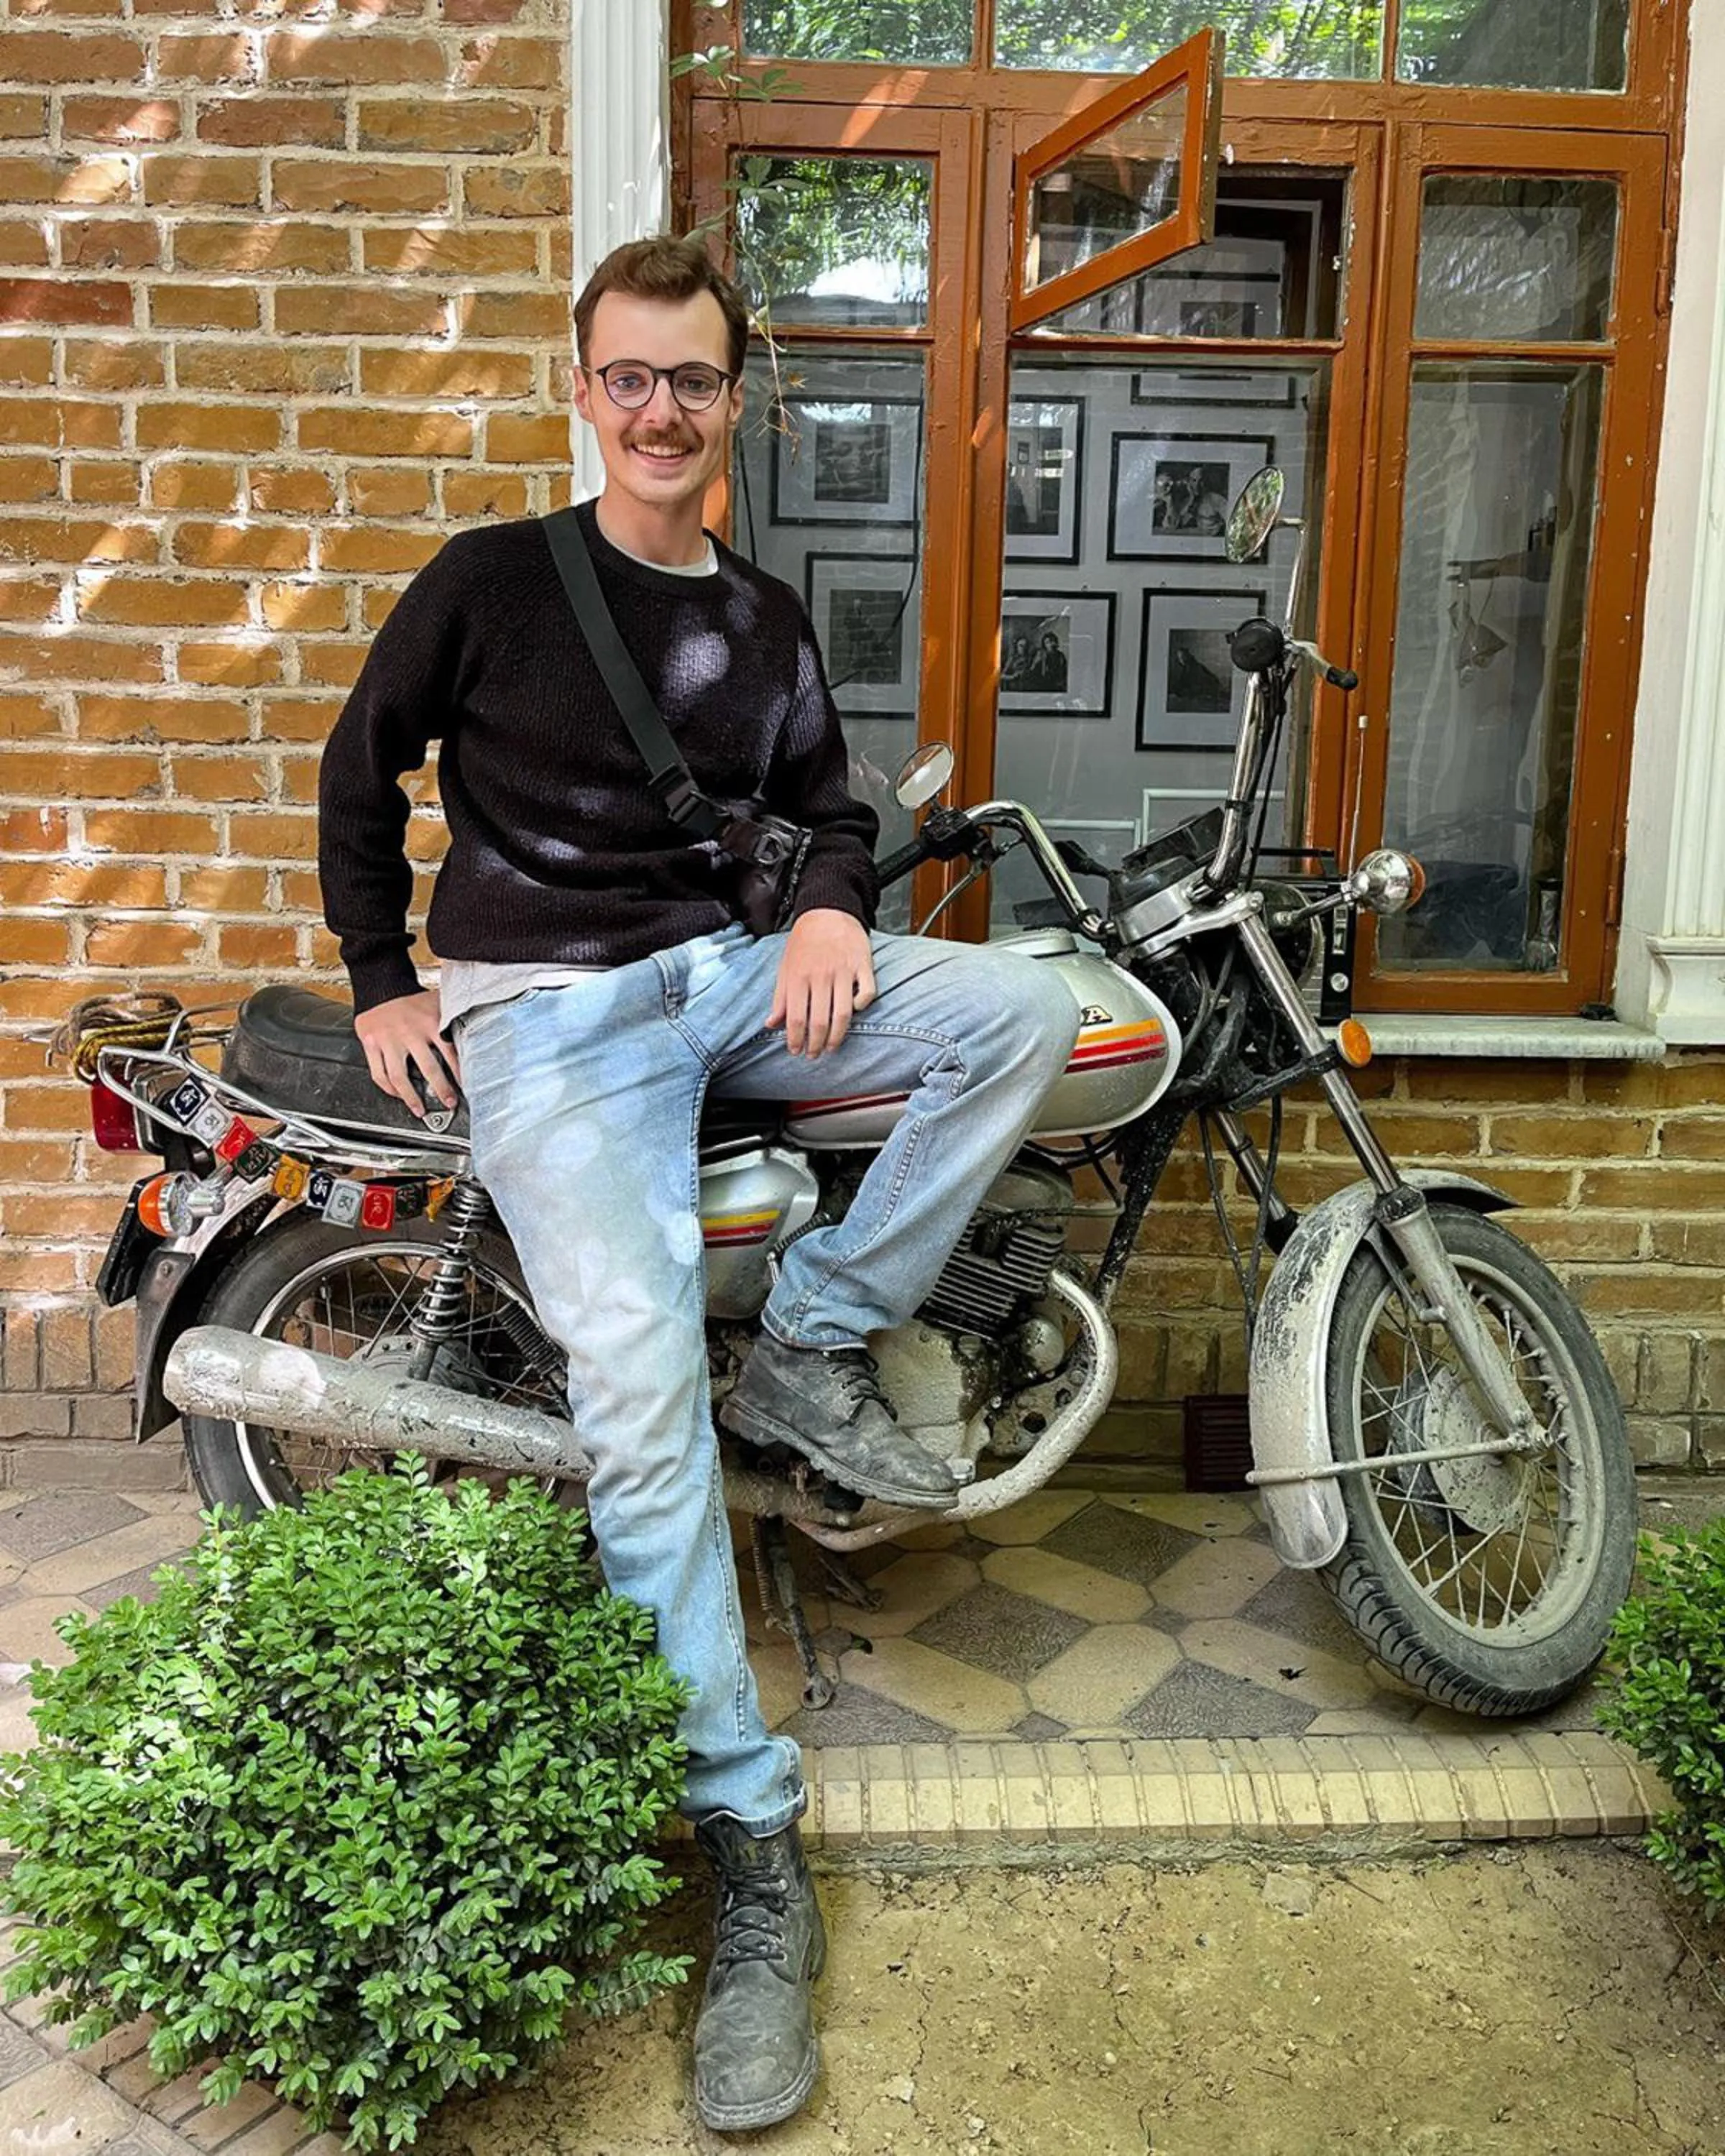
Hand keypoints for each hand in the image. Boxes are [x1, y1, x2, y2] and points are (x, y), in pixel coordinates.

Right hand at [353, 988, 460, 1116]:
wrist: (381, 988)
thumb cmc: (412, 999)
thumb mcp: (438, 1002)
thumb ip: (454, 1015)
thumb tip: (480, 1019)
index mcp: (430, 1022)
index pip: (450, 1052)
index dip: (460, 1072)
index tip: (467, 1087)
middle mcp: (409, 1033)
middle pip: (428, 1068)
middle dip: (441, 1089)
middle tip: (450, 1102)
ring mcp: (389, 1040)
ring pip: (399, 1076)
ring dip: (411, 1097)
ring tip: (420, 1110)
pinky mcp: (372, 1045)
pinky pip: (379, 1073)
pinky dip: (388, 1088)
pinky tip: (398, 1095)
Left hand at [768, 910, 875, 1057]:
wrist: (828, 910)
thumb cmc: (804, 941)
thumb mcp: (785, 967)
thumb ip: (780, 998)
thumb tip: (770, 1024)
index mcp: (798, 976)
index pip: (796, 1018)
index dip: (795, 1040)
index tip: (796, 1051)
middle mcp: (820, 975)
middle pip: (820, 1021)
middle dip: (816, 1044)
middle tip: (814, 1054)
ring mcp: (843, 971)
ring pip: (843, 1014)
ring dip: (837, 1037)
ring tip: (832, 1047)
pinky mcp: (863, 965)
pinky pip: (866, 993)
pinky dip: (862, 1007)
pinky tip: (854, 1014)